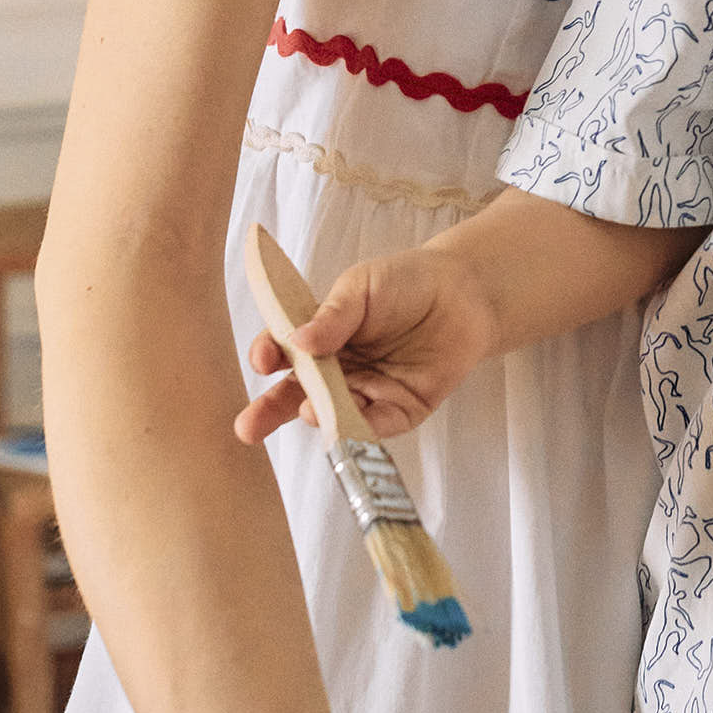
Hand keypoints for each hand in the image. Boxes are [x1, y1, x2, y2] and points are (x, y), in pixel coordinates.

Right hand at [234, 238, 491, 445]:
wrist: (465, 293)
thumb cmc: (406, 282)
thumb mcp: (363, 285)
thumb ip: (333, 314)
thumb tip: (296, 340)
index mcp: (319, 336)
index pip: (283, 351)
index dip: (268, 356)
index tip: (264, 359)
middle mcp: (336, 370)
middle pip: (296, 395)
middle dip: (270, 411)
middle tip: (247, 426)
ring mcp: (365, 393)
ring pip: (333, 414)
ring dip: (318, 417)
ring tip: (308, 412)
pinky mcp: (398, 411)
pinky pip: (376, 426)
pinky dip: (361, 430)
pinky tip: (348, 426)